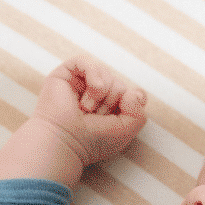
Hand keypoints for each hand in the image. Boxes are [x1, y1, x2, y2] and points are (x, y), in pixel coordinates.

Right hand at [32, 55, 148, 168]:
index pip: (130, 92)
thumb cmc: (92, 141)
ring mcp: (79, 83)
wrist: (65, 142)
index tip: (114, 119)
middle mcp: (94, 93)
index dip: (128, 102)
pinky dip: (92, 77)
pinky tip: (85, 97)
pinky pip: (86, 62)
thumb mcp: (126, 130)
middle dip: (111, 102)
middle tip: (94, 117)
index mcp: (108, 106)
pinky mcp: (65, 74)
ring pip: (106, 73)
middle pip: (119, 84)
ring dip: (101, 94)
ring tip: (85, 110)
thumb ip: (139, 111)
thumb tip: (133, 91)